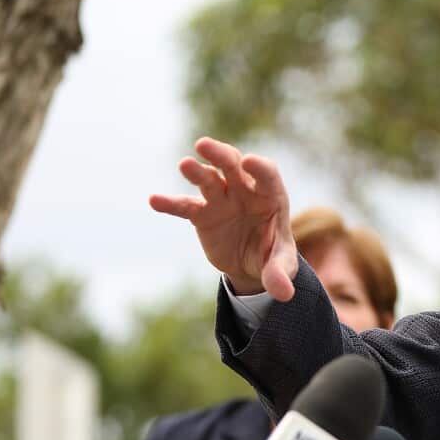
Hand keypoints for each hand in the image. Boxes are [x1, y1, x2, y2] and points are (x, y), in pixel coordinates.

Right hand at [149, 137, 298, 300]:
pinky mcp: (202, 214)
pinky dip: (171, 203)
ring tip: (185, 164)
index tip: (250, 162)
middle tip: (204, 145)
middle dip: (221, 155)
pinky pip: (185, 206)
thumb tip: (285, 294)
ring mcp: (222, 199)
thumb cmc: (272, 256)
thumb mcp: (280, 265)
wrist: (250, 264)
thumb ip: (281, 274)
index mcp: (270, 196)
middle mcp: (245, 191)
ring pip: (209, 179)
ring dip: (197, 171)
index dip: (259, 168)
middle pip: (234, 166)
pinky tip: (154, 200)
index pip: (267, 175)